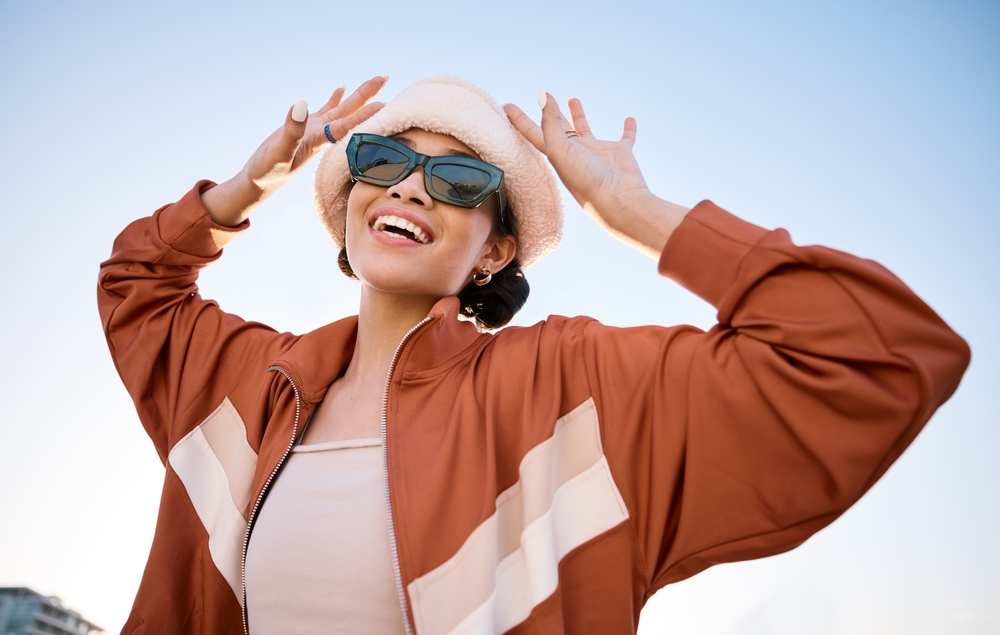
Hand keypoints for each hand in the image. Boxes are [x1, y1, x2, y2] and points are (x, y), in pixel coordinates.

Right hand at [204, 76, 387, 226]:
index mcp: (319, 141)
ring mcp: (315, 130)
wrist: (260, 182)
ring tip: (375, 80)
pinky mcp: (306, 127)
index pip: (346, 126)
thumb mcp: (277, 152)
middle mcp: (322, 135)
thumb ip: (290, 131)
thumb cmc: (268, 172)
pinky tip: (342, 88)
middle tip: (386, 77)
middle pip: (350, 112)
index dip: (364, 115)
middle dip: (368, 96)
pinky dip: (334, 98)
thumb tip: (301, 105)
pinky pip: (324, 110)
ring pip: (341, 109)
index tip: (383, 104)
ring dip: (358, 96)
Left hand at [504, 95, 688, 258]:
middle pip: (559, 128)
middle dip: (550, 113)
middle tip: (545, 96)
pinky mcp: (620, 153)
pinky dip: (628, 128)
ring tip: (572, 98)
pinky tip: (629, 119)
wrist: (618, 201)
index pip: (533, 133)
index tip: (506, 105)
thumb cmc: (585, 180)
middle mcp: (575, 153)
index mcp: (557, 154)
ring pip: (585, 129)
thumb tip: (543, 95)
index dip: (519, 120)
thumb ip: (550, 122)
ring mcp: (597, 153)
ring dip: (578, 114)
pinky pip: (625, 137)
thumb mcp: (560, 150)